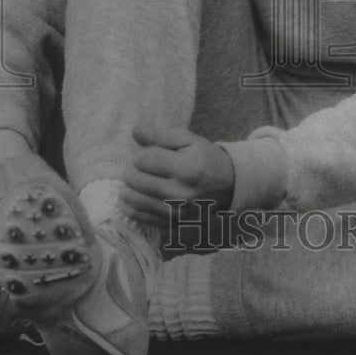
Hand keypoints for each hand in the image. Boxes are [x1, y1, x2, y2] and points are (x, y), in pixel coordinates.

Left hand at [121, 125, 235, 228]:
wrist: (228, 185)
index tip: (147, 154)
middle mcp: (180, 194)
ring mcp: (176, 212)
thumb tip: (135, 131)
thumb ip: (161, 135)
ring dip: (128, 189)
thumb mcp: (188, 139)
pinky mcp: (173, 224)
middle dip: (132, 171)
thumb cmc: (205, 158)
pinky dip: (132, 208)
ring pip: (136, 200)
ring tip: (131, 182)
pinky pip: (143, 218)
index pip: (145, 159)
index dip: (141, 154)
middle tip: (138, 168)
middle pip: (137, 180)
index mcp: (186, 169)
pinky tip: (130, 198)